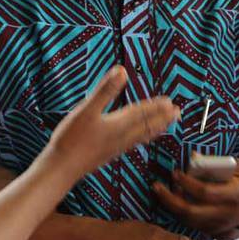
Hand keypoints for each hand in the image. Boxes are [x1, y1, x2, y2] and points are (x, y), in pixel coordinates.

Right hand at [47, 66, 179, 176]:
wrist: (62, 169)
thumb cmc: (71, 139)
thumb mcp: (87, 110)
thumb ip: (105, 90)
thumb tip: (122, 70)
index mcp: (118, 125)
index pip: (142, 113)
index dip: (155, 107)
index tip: (169, 102)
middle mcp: (121, 137)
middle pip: (146, 125)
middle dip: (162, 118)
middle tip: (177, 113)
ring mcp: (114, 148)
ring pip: (140, 137)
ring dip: (154, 129)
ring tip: (165, 126)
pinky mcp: (107, 155)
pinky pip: (130, 145)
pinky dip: (139, 140)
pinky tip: (135, 140)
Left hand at [152, 157, 238, 237]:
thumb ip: (217, 163)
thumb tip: (192, 157)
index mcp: (237, 194)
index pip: (206, 192)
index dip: (187, 183)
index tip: (175, 172)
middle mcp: (228, 213)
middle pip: (192, 211)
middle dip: (170, 200)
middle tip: (156, 186)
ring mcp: (222, 226)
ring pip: (189, 221)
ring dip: (172, 207)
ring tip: (161, 192)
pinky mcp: (216, 233)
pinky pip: (193, 225)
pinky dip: (180, 214)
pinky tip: (172, 201)